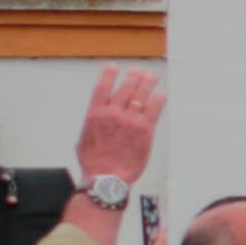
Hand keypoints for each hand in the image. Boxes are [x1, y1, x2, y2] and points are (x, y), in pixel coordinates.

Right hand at [69, 66, 162, 201]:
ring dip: (147, 83)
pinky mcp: (145, 130)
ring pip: (141, 95)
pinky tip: (161, 94)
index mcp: (95, 114)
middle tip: (138, 71)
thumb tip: (97, 120)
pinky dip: (158, 100)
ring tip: (152, 76)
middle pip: (125, 88)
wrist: (108, 178)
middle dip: (133, 76)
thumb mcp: (84, 139)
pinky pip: (154, 110)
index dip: (108, 74)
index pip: (102, 88)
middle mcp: (113, 114)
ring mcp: (130, 120)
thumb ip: (93, 125)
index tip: (113, 66)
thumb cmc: (94, 162)